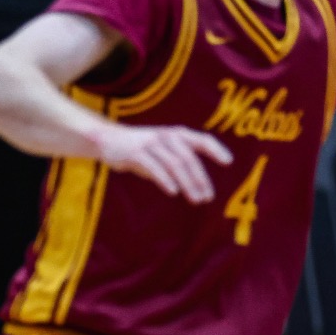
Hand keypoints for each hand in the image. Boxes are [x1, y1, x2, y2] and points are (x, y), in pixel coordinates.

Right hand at [96, 123, 232, 202]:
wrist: (107, 139)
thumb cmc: (140, 149)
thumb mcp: (162, 151)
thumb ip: (178, 162)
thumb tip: (198, 184)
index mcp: (176, 134)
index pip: (201, 139)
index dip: (216, 149)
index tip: (228, 162)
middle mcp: (166, 136)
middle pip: (188, 158)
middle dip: (200, 179)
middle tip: (207, 197)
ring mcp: (150, 143)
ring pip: (174, 164)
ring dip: (187, 183)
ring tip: (195, 199)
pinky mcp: (135, 152)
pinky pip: (154, 167)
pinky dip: (165, 179)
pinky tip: (173, 192)